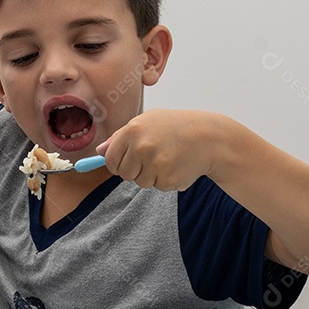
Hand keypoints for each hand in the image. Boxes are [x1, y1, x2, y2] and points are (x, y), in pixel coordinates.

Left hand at [97, 109, 222, 190]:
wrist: (209, 137)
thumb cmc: (177, 127)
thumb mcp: (148, 121)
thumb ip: (121, 136)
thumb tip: (100, 151)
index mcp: (132, 130)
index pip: (110, 158)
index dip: (117, 163)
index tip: (126, 162)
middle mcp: (141, 147)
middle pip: (124, 174)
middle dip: (135, 170)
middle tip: (152, 158)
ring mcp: (154, 164)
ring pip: (141, 182)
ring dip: (152, 175)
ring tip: (168, 158)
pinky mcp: (167, 179)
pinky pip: (158, 186)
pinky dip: (166, 180)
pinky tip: (177, 165)